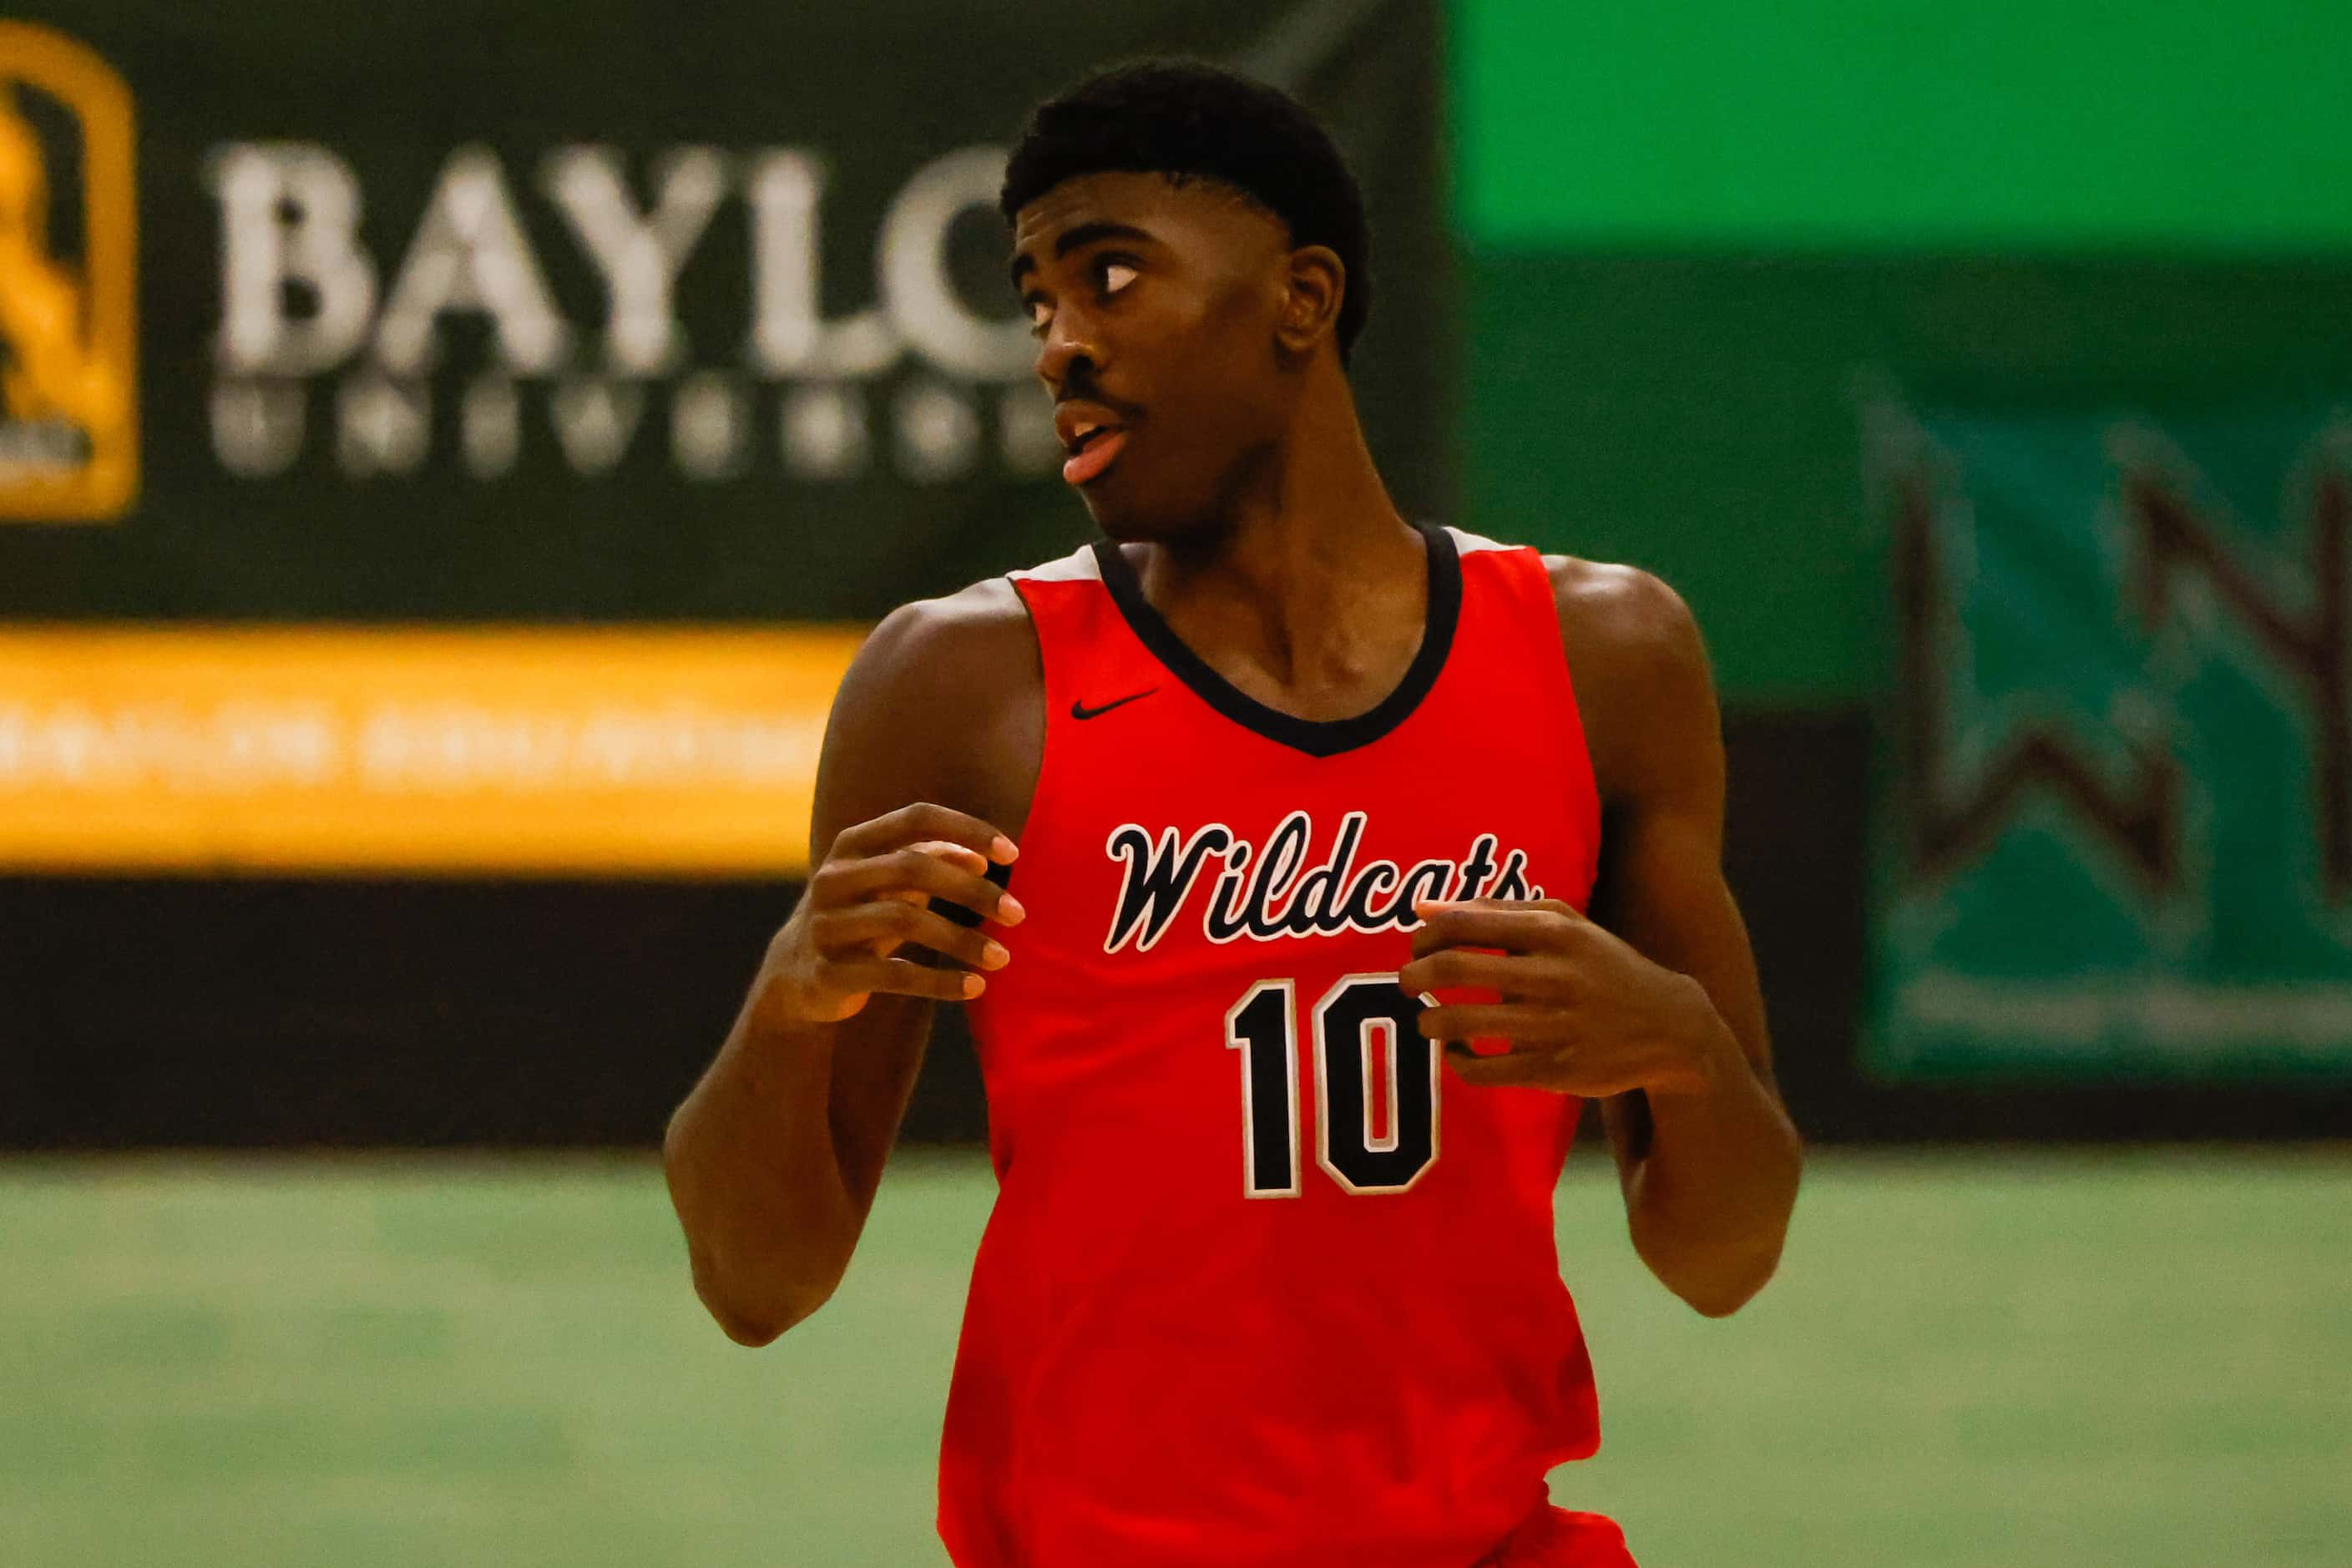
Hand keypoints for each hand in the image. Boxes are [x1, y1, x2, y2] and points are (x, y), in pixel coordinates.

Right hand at [756, 803, 1023, 1025]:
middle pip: (913, 868)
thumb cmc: (861, 914)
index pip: (916, 818)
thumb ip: (931, 861)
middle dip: (973, 891)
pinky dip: (940, 982)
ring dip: (962, 940)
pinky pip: (894, 975)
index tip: (1012, 853)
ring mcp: (825, 925)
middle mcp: (833, 878)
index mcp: (852, 844)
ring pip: (905, 920)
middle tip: (1017, 913)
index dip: (967, 829)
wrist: (795, 974)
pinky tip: (974, 987)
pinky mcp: (827, 973)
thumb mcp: (890, 883)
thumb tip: (983, 859)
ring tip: (1003, 957)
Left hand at [1397, 898, 1727, 1097]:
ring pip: (1457, 1024)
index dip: (1424, 936)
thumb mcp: (1563, 924)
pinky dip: (1456, 1060)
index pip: (1462, 923)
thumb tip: (1423, 909)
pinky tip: (1459, 1051)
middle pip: (1451, 969)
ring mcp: (1551, 1026)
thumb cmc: (1603, 967)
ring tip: (1430, 1021)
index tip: (1417, 948)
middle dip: (1413, 976)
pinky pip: (1479, 1069)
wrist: (1668, 1027)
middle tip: (1407, 983)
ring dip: (1428, 1022)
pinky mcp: (1551, 1070)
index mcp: (1551, 932)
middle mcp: (1550, 975)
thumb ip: (1494, 911)